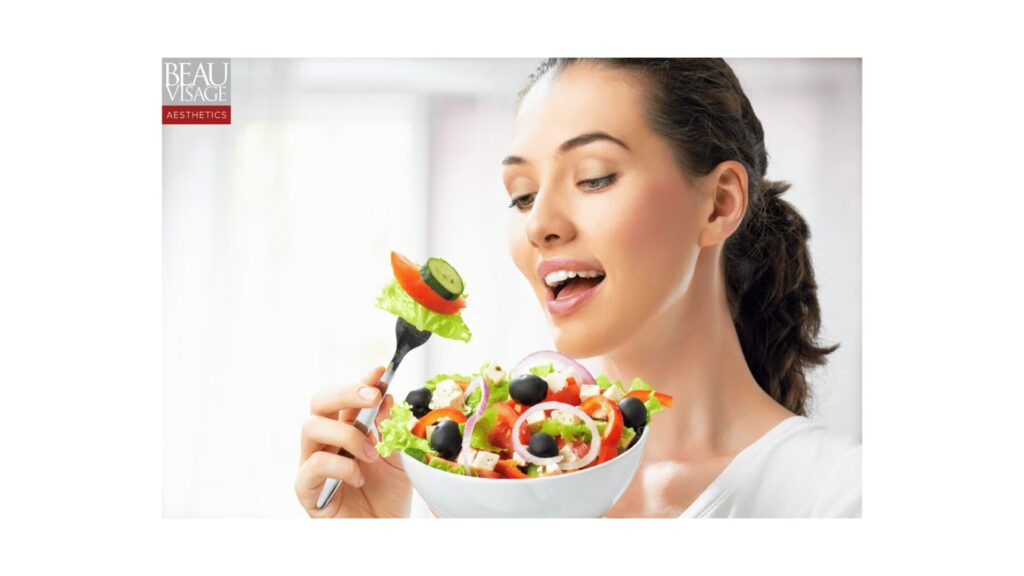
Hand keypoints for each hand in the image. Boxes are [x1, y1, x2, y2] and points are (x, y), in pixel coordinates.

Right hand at [295, 366, 411, 517]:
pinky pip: (313, 464)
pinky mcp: (306, 488)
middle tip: (372, 398)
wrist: (384, 531)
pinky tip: (359, 479)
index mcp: (347, 430)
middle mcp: (326, 442)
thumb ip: (390, 428)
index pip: (346, 397)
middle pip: (319, 402)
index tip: (379, 370)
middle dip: (346, 393)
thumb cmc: (387, 497)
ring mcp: (312, 463)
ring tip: (372, 455)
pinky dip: (341, 466)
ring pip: (310, 426)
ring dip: (346, 434)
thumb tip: (386, 395)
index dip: (360, 380)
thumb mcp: (397, 457)